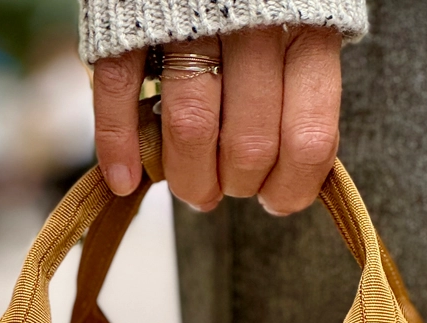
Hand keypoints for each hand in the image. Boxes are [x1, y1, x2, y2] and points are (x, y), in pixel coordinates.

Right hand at [92, 26, 341, 214]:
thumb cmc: (258, 0)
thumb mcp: (300, 37)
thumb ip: (296, 99)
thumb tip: (280, 186)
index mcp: (308, 36)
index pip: (307, 142)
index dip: (290, 189)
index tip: (273, 198)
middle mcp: (255, 28)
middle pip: (248, 147)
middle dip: (234, 188)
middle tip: (224, 188)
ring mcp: (189, 24)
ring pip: (192, 129)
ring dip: (188, 178)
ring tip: (191, 187)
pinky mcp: (131, 22)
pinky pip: (122, 94)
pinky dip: (118, 146)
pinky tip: (125, 178)